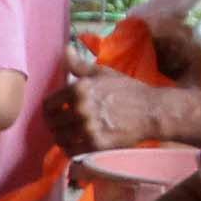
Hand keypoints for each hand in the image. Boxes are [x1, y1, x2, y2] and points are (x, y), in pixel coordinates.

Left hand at [42, 65, 162, 156]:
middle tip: (61, 127)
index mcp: (79, 89)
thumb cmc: (127, 90)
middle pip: (52, 123)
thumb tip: (65, 48)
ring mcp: (88, 128)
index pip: (48, 105)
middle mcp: (81, 108)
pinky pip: (72, 151)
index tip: (54, 113)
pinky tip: (76, 146)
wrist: (152, 111)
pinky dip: (71, 150)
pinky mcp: (97, 144)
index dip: (49, 110)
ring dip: (62, 138)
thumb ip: (79, 65)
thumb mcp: (103, 73)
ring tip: (68, 137)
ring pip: (60, 138)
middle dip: (55, 125)